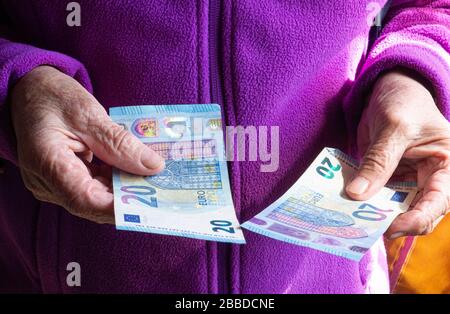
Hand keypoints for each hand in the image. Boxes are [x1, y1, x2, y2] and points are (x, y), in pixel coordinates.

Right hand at [11, 66, 163, 223]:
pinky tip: (138, 173)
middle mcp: (48, 182)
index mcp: (47, 162)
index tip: (152, 204)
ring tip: (157, 182)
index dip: (120, 207)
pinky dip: (117, 181)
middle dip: (130, 200)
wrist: (30, 92)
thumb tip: (154, 167)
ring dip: (127, 190)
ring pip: (98, 198)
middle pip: (94, 203)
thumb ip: (120, 143)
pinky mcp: (67, 180)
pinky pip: (96, 188)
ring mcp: (56, 185)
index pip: (85, 199)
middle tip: (164, 193)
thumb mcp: (89, 114)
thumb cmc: (53, 97)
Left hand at [345, 69, 449, 238]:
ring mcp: (406, 181)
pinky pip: (375, 197)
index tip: (391, 227)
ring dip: (373, 216)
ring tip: (351, 223)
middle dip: (393, 222)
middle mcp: (430, 179)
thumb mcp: (394, 127)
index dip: (417, 218)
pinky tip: (344, 208)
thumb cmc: (404, 102)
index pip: (438, 201)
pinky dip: (361, 203)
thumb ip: (379, 160)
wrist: (389, 90)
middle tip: (365, 229)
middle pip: (416, 212)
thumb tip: (357, 194)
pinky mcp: (386, 180)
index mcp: (447, 166)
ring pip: (393, 209)